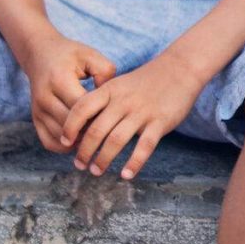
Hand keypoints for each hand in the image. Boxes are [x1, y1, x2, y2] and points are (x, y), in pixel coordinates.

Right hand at [27, 38, 117, 152]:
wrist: (40, 54)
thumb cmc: (70, 55)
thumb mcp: (90, 55)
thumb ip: (105, 73)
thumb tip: (110, 99)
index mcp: (59, 80)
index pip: (82, 107)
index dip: (100, 115)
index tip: (114, 115)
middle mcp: (44, 97)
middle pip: (71, 125)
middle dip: (92, 130)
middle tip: (109, 130)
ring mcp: (37, 110)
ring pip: (60, 137)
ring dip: (80, 141)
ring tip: (97, 136)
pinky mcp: (35, 119)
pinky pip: (49, 142)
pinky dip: (65, 147)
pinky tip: (80, 140)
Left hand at [60, 51, 209, 179]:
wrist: (179, 69)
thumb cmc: (145, 81)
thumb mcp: (119, 84)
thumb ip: (102, 102)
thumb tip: (82, 128)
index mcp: (110, 90)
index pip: (82, 108)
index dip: (70, 127)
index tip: (64, 142)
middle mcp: (123, 101)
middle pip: (96, 129)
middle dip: (84, 151)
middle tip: (79, 164)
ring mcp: (142, 112)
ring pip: (117, 140)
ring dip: (103, 159)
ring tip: (96, 171)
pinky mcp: (160, 122)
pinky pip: (144, 146)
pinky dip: (134, 163)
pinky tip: (126, 175)